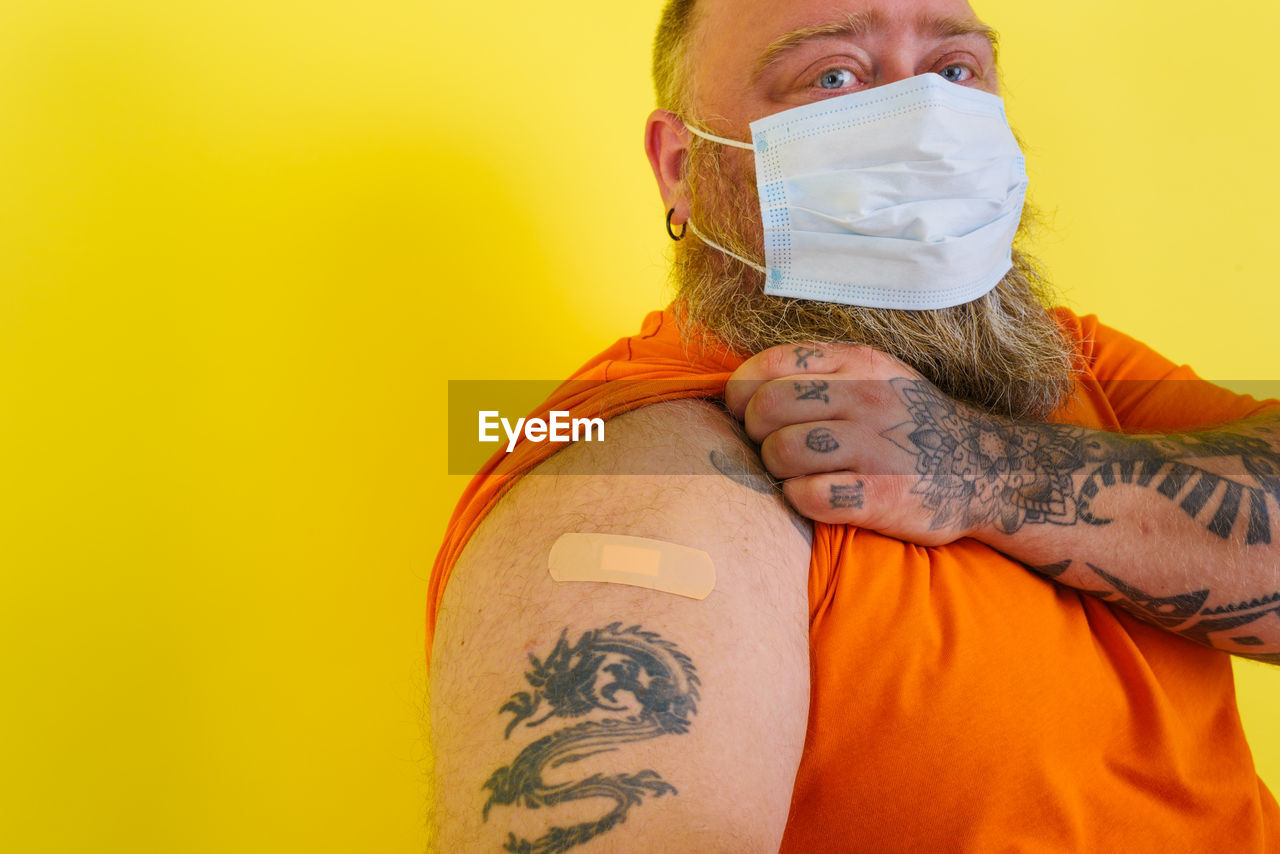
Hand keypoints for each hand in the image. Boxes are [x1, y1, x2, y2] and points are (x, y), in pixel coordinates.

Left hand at [724, 342, 1074, 545]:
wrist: (985, 470)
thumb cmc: (909, 423)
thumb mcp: (876, 376)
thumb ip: (818, 372)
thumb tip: (738, 388)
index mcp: (860, 363)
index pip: (772, 364)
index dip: (741, 390)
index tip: (741, 410)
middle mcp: (868, 398)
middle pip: (767, 409)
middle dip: (755, 433)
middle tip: (770, 447)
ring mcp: (876, 448)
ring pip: (782, 452)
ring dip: (776, 469)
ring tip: (796, 472)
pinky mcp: (881, 496)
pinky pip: (807, 496)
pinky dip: (799, 500)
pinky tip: (816, 496)